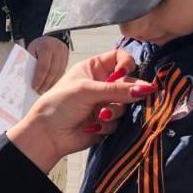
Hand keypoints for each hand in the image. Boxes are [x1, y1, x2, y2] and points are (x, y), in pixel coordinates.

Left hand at [7, 48, 144, 172]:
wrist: (47, 135)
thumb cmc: (58, 105)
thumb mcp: (86, 91)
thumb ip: (116, 90)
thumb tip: (145, 88)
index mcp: (93, 68)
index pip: (120, 58)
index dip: (127, 64)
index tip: (126, 73)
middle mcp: (101, 84)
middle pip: (128, 83)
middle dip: (127, 93)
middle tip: (131, 98)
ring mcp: (104, 103)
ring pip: (125, 105)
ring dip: (114, 111)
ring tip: (100, 115)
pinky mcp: (106, 122)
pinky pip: (118, 122)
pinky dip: (107, 124)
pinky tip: (92, 126)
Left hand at [27, 36, 69, 93]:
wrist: (51, 38)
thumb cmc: (39, 46)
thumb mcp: (31, 49)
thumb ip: (30, 61)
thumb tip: (27, 78)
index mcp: (46, 47)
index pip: (43, 66)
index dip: (39, 78)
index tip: (34, 86)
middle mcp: (57, 50)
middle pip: (52, 72)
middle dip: (45, 83)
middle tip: (38, 91)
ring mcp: (64, 55)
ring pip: (58, 74)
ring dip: (50, 84)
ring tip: (43, 90)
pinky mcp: (67, 59)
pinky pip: (62, 73)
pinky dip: (55, 80)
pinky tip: (50, 85)